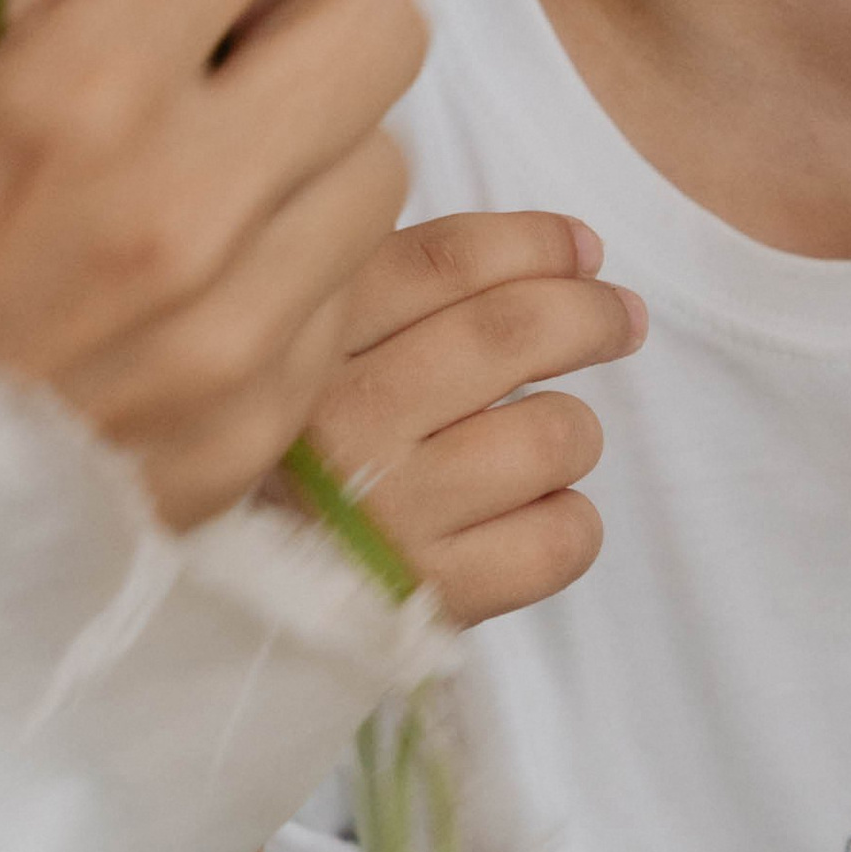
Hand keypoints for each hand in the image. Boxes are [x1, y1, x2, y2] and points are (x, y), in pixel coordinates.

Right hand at [0, 0, 421, 528]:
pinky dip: (297, 273)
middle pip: (381, 26)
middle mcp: (180, 203)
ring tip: (200, 200)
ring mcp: (238, 322)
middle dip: (317, 24)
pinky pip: (353, 288)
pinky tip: (193, 301)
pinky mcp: (271, 413)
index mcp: (73, 97)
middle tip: (232, 60)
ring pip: (385, 162)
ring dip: (313, 157)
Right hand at [304, 209, 645, 621]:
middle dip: (590, 314)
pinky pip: (561, 537)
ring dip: (571, 431)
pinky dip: (568, 521)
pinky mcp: (430, 593)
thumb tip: (571, 252)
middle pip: (511, 332)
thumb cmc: (299, 459)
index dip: (539, 244)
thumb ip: (404, 292)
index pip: (448, 262)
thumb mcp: (313, 354)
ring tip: (534, 447)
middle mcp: (340, 421)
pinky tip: (525, 517)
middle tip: (620, 319)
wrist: (230, 607)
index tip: (585, 250)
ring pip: (553, 434)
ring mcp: (385, 512)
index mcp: (308, 342)